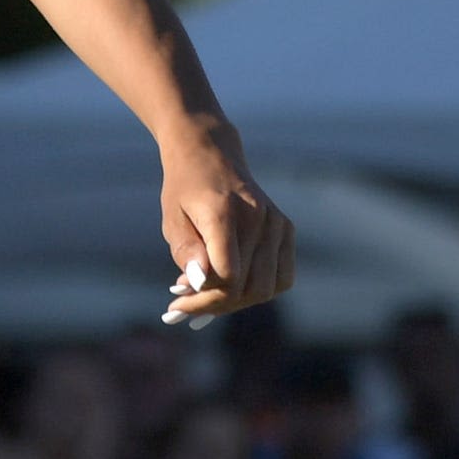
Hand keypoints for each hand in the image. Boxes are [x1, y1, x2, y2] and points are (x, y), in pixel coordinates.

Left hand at [159, 131, 292, 322]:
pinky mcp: (286, 229)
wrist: (210, 154)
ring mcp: (277, 223)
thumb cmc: (185, 189)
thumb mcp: (172, 219)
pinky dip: (259, 290)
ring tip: (207, 296)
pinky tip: (232, 287)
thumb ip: (185, 252)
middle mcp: (258, 218)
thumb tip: (199, 284)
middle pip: (248, 287)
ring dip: (237, 302)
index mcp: (225, 213)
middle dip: (215, 305)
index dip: (202, 297)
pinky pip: (282, 278)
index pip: (227, 275)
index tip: (176, 301)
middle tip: (186, 304)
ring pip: (267, 288)